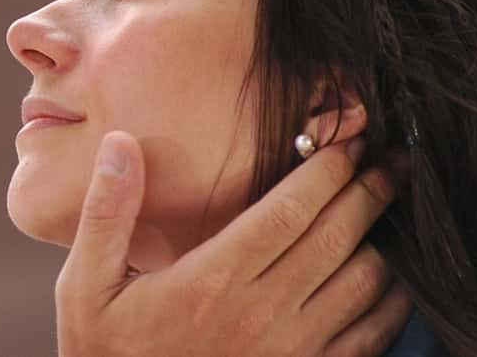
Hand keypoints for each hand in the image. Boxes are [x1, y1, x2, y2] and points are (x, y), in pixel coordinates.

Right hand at [55, 132, 411, 356]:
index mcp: (210, 281)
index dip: (326, 172)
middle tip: (390, 160)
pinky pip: (369, 335)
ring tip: (390, 205)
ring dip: (384, 240)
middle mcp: (260, 315)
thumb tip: (120, 142)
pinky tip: (389, 274)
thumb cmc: (105, 349)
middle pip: (335, 240)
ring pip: (363, 285)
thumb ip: (107, 211)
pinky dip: (390, 299)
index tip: (345, 140)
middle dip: (370, 192)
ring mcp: (290, 351)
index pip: (287, 213)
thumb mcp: (86, 281)